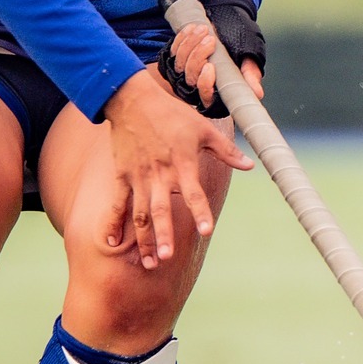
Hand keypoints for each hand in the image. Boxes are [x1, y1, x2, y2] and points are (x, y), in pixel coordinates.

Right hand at [101, 67, 252, 268]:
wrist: (132, 100)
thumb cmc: (171, 114)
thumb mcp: (203, 129)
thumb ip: (226, 150)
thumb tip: (251, 165)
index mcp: (182, 164)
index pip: (193, 193)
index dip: (201, 211)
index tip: (207, 230)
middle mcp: (159, 175)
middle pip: (161, 210)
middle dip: (164, 235)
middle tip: (167, 258)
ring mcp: (138, 178)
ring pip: (140, 215)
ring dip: (144, 240)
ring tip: (149, 263)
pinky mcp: (122, 176)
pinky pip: (116, 204)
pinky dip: (112, 224)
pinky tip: (111, 245)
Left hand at [158, 0, 267, 117]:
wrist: (230, 23)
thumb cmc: (242, 44)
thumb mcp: (249, 59)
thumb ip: (250, 75)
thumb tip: (257, 93)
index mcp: (218, 91)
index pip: (205, 96)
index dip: (205, 83)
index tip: (211, 66)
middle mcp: (199, 84)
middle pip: (191, 78)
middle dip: (199, 56)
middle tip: (211, 40)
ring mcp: (187, 70)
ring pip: (180, 63)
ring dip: (191, 44)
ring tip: (204, 29)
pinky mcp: (179, 56)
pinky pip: (174, 50)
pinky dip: (183, 38)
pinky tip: (192, 28)